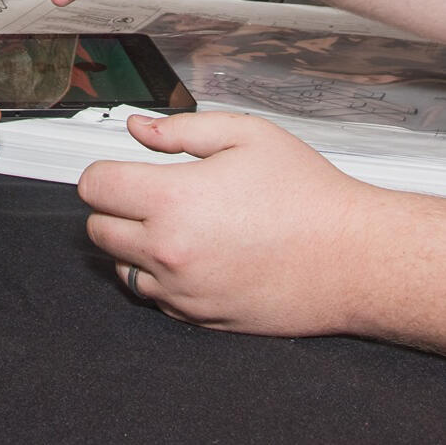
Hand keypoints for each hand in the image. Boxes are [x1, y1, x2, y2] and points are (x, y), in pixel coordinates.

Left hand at [81, 111, 374, 336]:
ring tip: (171, 224)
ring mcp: (183, 291)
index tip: (122, 167)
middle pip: (98, 230)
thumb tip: (139, 128)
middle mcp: (169, 252)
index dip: (104, 171)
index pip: (94, 187)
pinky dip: (159, 277)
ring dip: (132, 245)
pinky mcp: (200, 318)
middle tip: (148, 193)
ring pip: (120, 268)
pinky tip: (191, 255)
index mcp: (173, 201)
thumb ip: (181, 129)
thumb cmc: (306, 195)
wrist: (353, 259)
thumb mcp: (246, 135)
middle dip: (114, 207)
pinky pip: (153, 298)